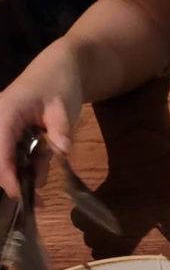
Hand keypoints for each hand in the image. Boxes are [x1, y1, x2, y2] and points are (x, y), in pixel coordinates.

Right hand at [0, 40, 82, 197]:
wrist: (59, 68)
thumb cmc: (59, 82)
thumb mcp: (63, 106)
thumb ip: (60, 129)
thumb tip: (62, 151)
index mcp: (5, 113)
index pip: (0, 149)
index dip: (6, 175)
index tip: (18, 195)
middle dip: (15, 181)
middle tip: (39, 201)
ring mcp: (3, 129)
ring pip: (7, 161)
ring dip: (26, 172)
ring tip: (47, 165)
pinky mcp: (10, 135)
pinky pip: (15, 156)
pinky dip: (29, 164)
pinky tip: (45, 157)